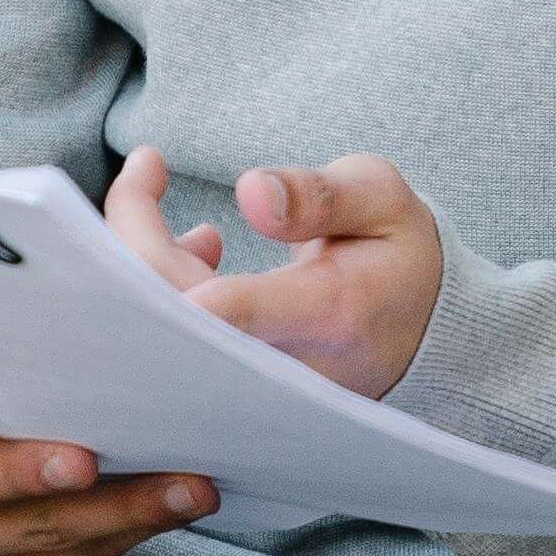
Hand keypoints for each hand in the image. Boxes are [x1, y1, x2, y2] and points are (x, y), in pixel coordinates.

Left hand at [99, 145, 444, 402]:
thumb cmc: (398, 255)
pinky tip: (196, 242)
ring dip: (141, 256)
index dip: (166, 261)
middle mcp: (286, 367)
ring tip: (156, 183)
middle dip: (135, 233)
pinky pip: (171, 348)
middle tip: (146, 163)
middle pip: (176, 316)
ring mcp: (256, 391)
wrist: (420, 335)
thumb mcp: (382, 203)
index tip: (146, 173)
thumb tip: (251, 191)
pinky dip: (156, 286)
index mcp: (331, 313)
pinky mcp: (232, 392)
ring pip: (162, 334)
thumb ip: (321, 195)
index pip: (235, 311)